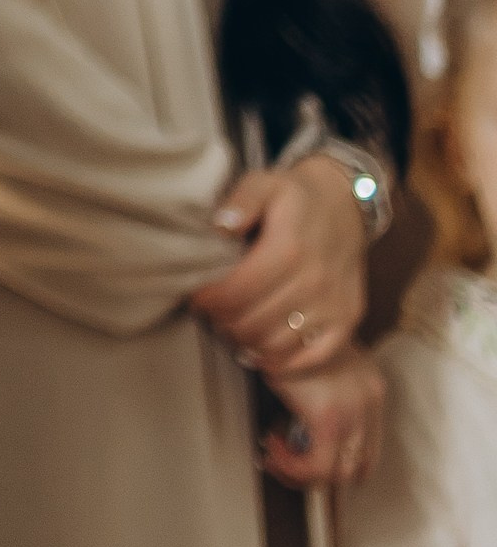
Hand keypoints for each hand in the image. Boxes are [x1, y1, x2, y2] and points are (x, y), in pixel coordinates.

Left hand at [194, 157, 368, 374]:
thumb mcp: (264, 184)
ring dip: (248, 343)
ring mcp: (334, 305)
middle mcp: (314, 282)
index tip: (197, 298)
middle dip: (223, 322)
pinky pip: (313, 357)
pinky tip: (262, 351)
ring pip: (278, 344)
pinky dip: (284, 362)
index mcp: (289, 249)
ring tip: (232, 328)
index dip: (210, 301)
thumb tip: (220, 226)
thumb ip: (240, 202)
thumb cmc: (296, 197)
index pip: (237, 292)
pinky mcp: (348, 320)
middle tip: (212, 315)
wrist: (346, 206)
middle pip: (253, 323)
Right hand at [257, 344, 384, 491]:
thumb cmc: (287, 334)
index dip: (337, 463)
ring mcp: (354, 411)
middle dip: (318, 475)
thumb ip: (322, 392)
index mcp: (370, 386)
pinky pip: (316, 467)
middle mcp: (370, 399)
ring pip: (338, 474)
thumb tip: (301, 429)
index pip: (368, 448)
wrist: (276, 315)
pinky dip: (292, 466)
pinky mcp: (330, 418)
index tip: (306, 454)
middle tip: (288, 464)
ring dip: (301, 472)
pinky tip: (272, 446)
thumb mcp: (315, 363)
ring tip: (276, 455)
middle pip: (357, 467)